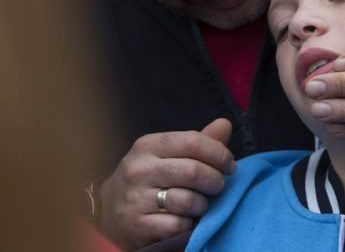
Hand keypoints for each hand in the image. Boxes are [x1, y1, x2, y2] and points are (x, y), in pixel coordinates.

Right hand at [99, 118, 235, 249]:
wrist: (109, 211)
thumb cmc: (149, 178)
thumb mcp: (168, 154)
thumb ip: (199, 141)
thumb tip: (225, 124)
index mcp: (148, 145)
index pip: (193, 141)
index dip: (219, 153)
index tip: (229, 165)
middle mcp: (138, 169)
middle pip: (193, 171)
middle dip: (216, 181)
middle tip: (218, 186)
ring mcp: (135, 199)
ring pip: (188, 200)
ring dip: (203, 204)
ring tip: (201, 204)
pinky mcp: (137, 226)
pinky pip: (178, 225)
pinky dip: (190, 225)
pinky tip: (186, 220)